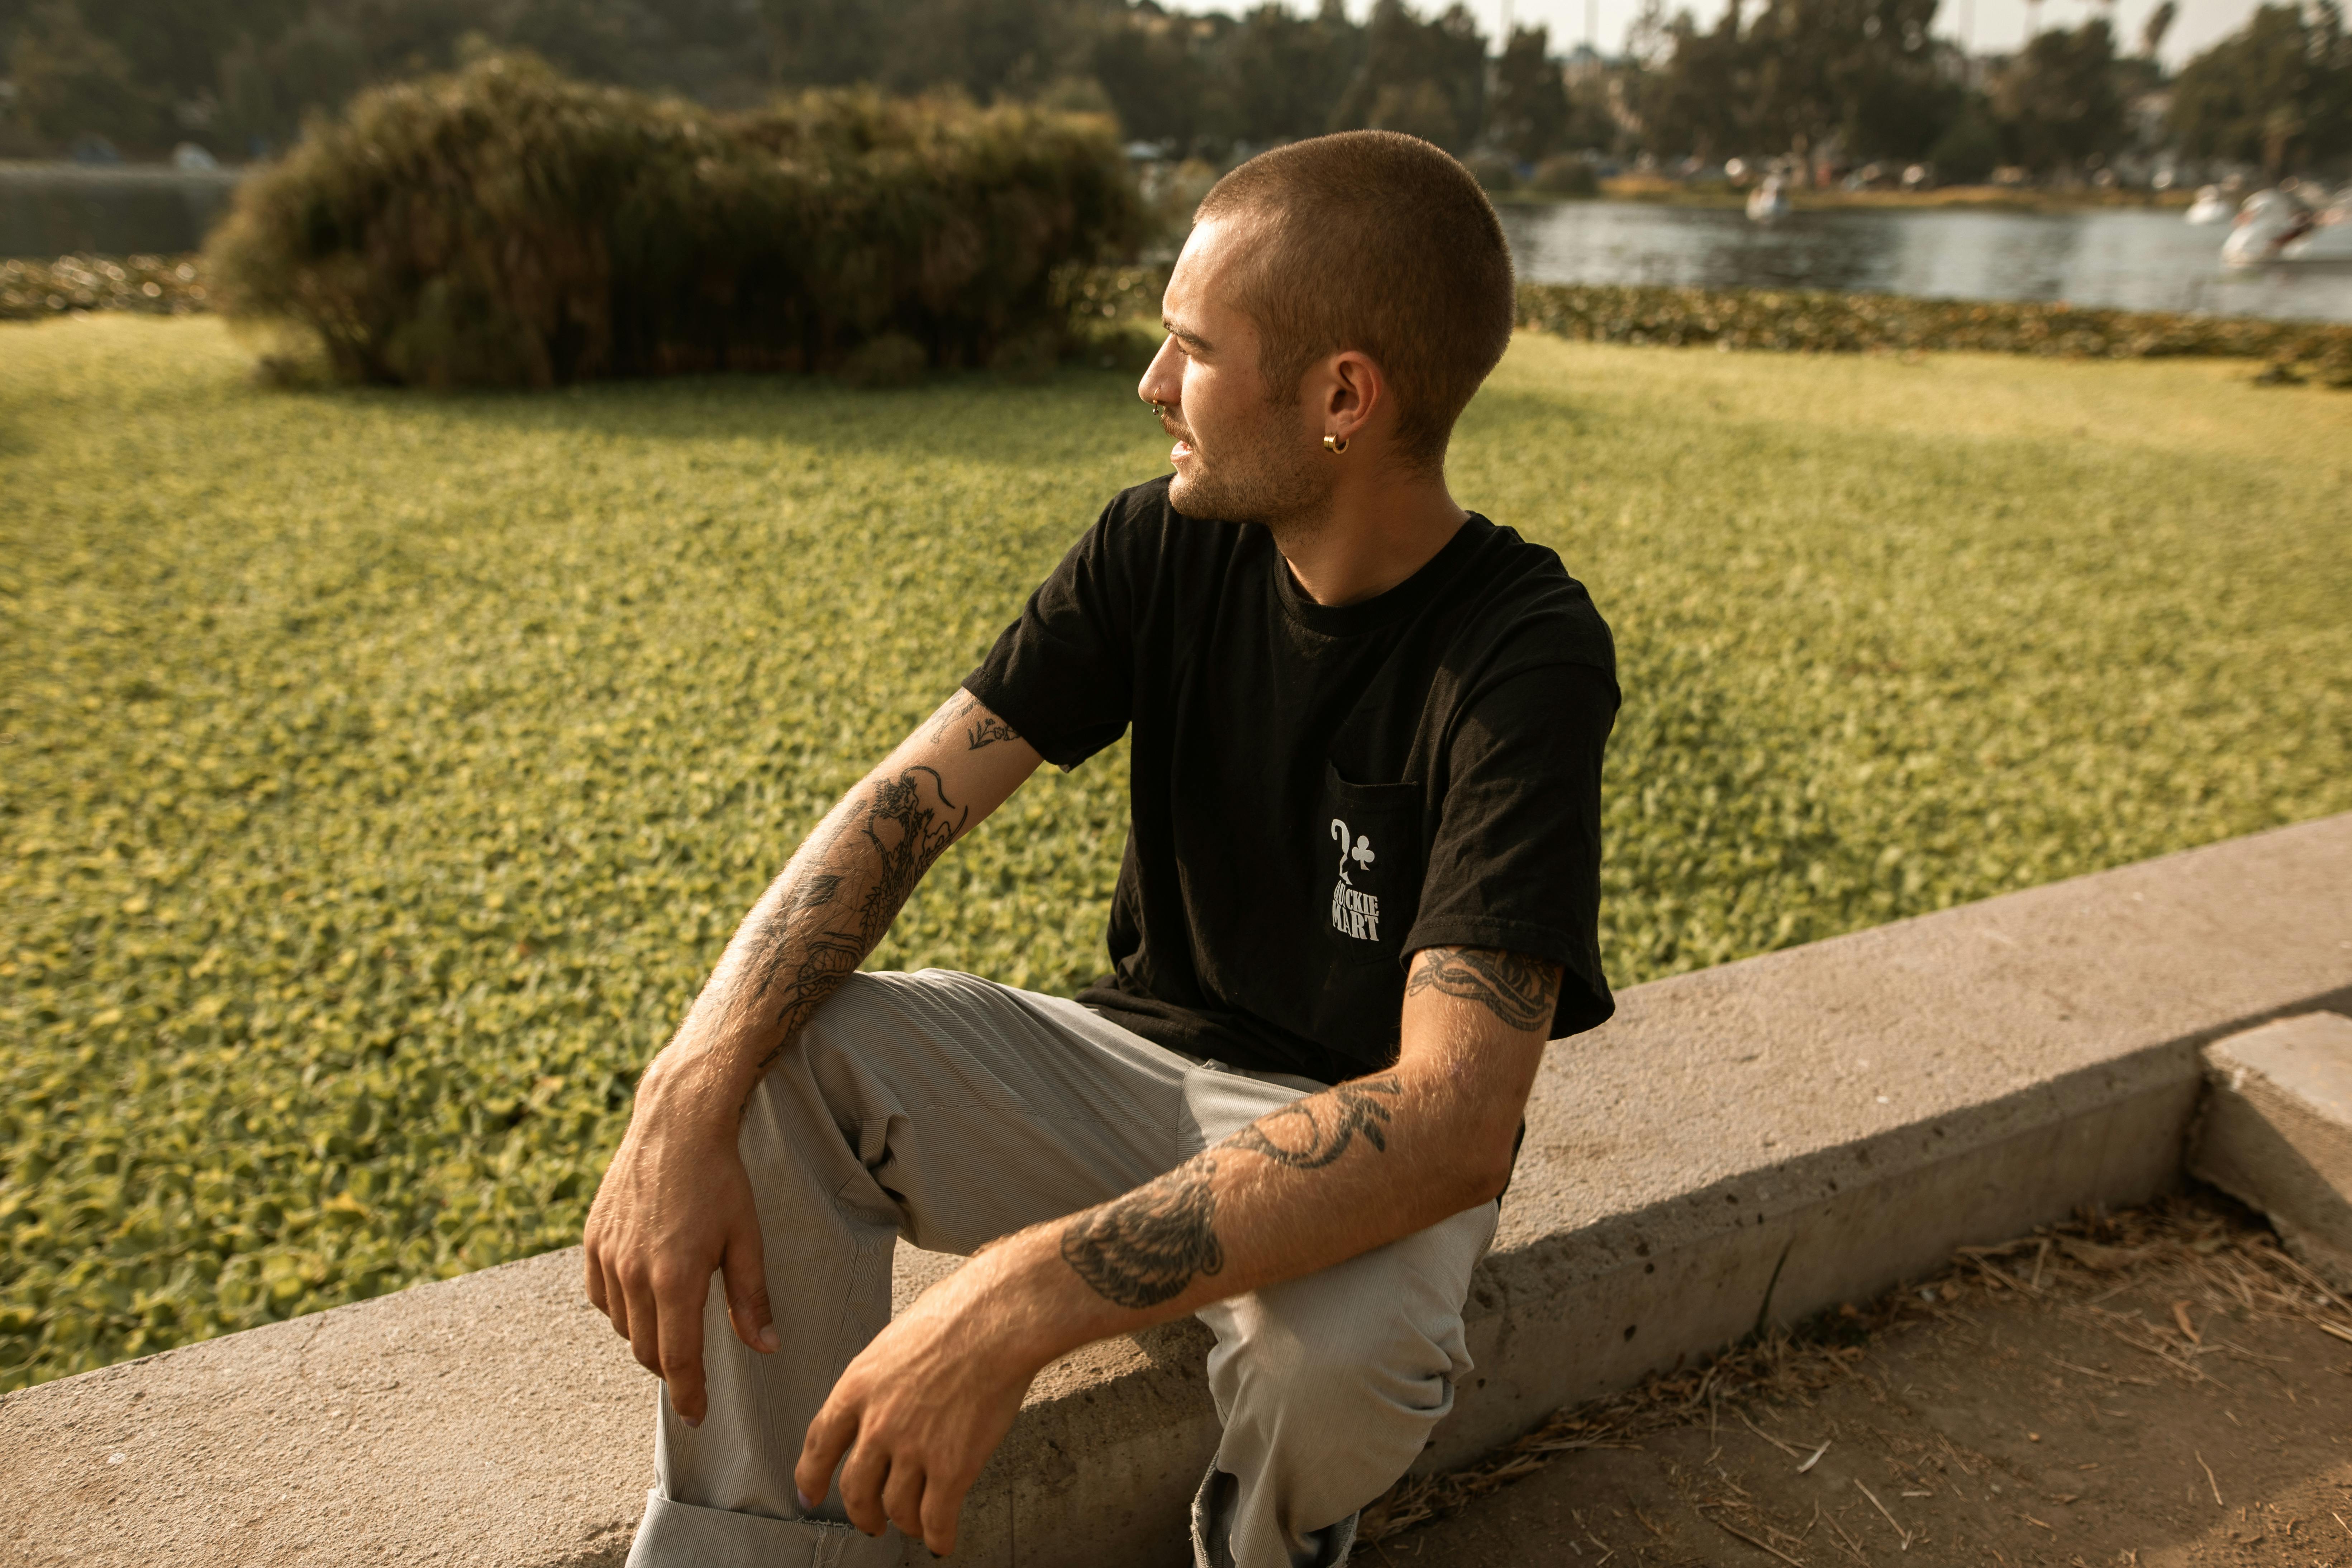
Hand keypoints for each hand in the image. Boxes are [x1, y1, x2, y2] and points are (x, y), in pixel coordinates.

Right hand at [582, 1062, 777, 1425]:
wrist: (676, 1125)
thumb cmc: (720, 1180)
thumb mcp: (746, 1237)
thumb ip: (751, 1298)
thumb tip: (766, 1348)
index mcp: (675, 1277)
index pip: (677, 1358)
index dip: (688, 1394)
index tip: (698, 1416)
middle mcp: (633, 1273)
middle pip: (646, 1350)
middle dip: (670, 1368)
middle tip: (692, 1371)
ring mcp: (607, 1257)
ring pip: (622, 1326)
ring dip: (645, 1336)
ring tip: (674, 1324)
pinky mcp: (592, 1241)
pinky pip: (601, 1297)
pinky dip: (622, 1308)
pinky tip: (644, 1294)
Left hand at [795, 1250, 1050, 1554]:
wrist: (996, 1320)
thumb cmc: (956, 1315)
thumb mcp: (895, 1341)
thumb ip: (882, 1379)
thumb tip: (887, 1396)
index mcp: (857, 1387)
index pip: (819, 1443)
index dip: (811, 1476)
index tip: (810, 1493)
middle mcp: (877, 1424)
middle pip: (855, 1489)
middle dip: (861, 1513)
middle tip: (869, 1522)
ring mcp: (913, 1448)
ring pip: (896, 1508)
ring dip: (904, 1524)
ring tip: (913, 1526)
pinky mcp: (952, 1467)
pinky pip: (936, 1518)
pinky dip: (938, 1537)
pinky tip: (942, 1541)